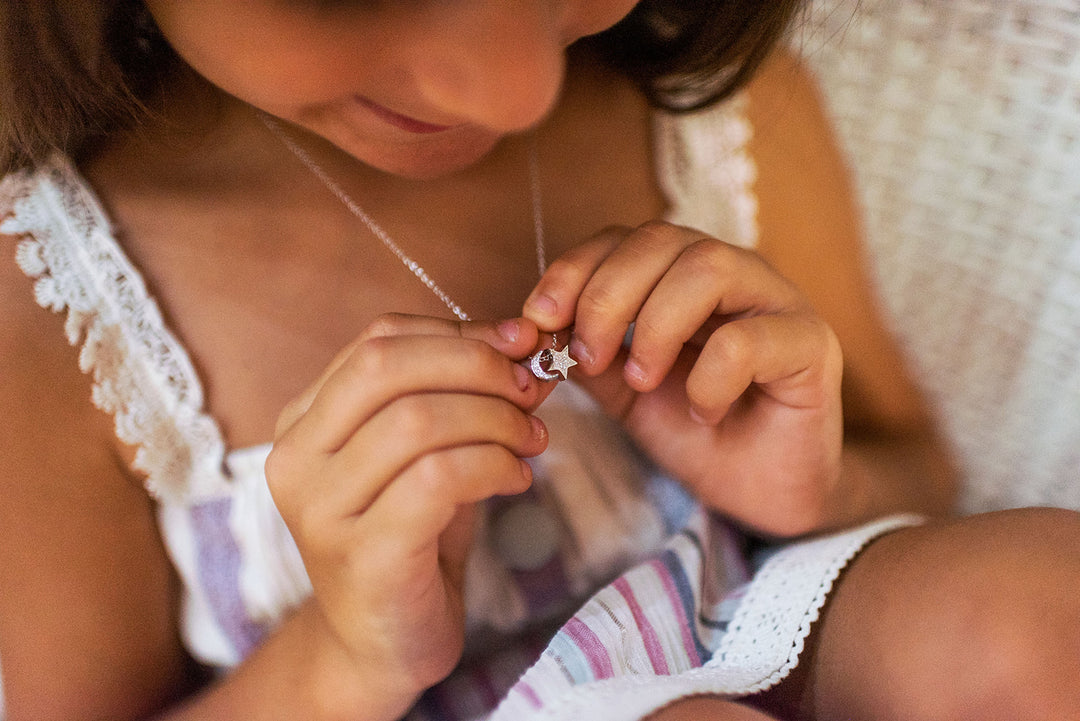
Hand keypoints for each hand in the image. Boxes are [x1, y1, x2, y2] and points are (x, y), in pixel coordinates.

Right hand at [265, 314, 550, 713]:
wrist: (381, 643)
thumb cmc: (412, 536)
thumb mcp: (430, 450)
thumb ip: (461, 395)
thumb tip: (524, 339)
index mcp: (304, 420)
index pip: (379, 340)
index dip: (458, 333)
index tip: (520, 345)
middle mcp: (296, 458)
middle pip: (387, 365)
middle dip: (476, 365)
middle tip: (530, 389)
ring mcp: (320, 509)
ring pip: (415, 419)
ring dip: (494, 419)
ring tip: (531, 440)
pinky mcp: (361, 555)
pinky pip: (436, 478)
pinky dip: (492, 465)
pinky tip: (516, 479)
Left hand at [523, 222, 843, 536]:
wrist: (760, 493)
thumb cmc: (694, 430)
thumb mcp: (621, 389)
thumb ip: (584, 352)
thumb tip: (526, 330)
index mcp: (681, 274)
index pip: (622, 239)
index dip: (575, 269)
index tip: (536, 318)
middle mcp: (732, 274)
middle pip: (662, 239)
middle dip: (608, 295)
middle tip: (587, 355)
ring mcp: (776, 302)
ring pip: (710, 267)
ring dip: (656, 325)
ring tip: (641, 380)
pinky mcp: (811, 346)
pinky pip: (751, 338)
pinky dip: (710, 377)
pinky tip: (703, 413)